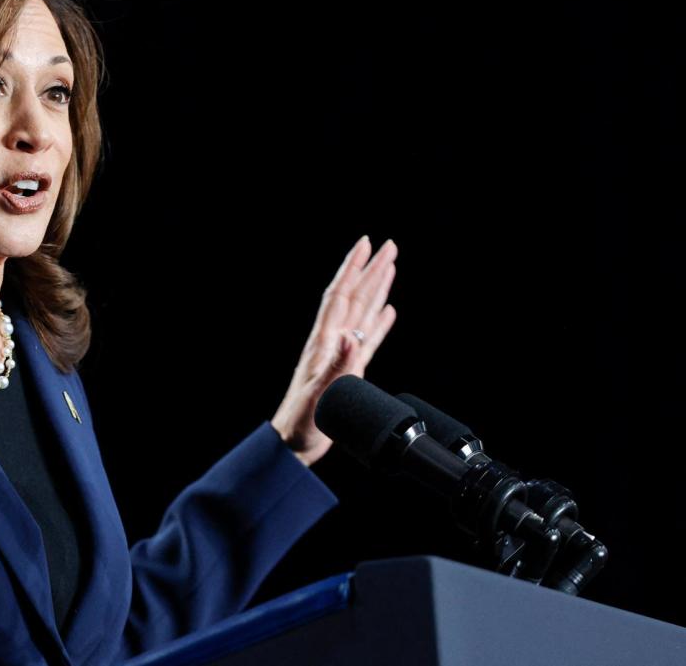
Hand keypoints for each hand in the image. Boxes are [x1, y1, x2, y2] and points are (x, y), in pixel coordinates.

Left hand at [270, 235, 397, 465]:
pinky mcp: (350, 369)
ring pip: (364, 313)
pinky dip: (380, 323)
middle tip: (389, 245)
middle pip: (355, 297)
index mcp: (324, 342)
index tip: (366, 245)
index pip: (341, 296)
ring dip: (377, 289)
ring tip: (390, 267)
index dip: (352, 269)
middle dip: (371, 270)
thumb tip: (349, 337)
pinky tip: (389, 311)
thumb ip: (336, 366)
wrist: (295, 441)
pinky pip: (370, 339)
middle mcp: (333, 342)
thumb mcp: (319, 393)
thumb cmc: (302, 420)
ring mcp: (342, 354)